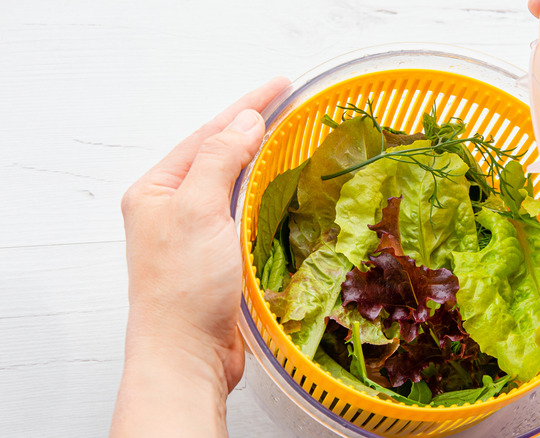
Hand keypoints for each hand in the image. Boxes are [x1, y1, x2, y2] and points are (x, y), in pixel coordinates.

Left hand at [112, 77, 288, 436]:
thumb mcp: (198, 212)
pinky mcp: (217, 254)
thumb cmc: (184, 286)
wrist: (187, 353)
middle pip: (218, 154)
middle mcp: (173, 206)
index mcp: (157, 190)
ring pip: (232, 182)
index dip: (245, 106)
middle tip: (288, 103)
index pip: (207, 134)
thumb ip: (219, 160)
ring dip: (259, 159)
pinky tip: (282, 185)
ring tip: (288, 134)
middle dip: (252, 127)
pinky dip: (264, 194)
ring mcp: (195, 231)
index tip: (280, 85)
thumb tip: (244, 121)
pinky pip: (243, 211)